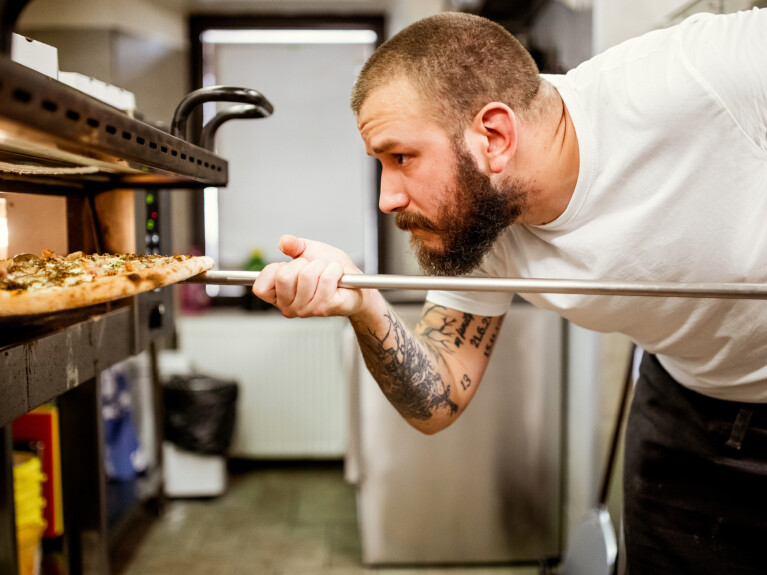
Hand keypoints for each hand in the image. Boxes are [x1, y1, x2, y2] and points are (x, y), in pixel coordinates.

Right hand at [252, 235, 367, 317]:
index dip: (275, 269)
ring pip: (306, 276)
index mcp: (279, 295)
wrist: (354, 283)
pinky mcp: (324, 308)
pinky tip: (337, 276)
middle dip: (302, 264)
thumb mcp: (309, 251)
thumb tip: (284, 241)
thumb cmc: (331, 270)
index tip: (289, 266)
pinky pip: (325, 279)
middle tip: (313, 268)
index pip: (260, 286)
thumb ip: (294, 245)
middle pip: (284, 277)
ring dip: (322, 266)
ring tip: (327, 272)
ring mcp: (306, 309)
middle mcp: (289, 306)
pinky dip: (334, 270)